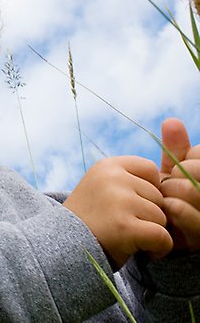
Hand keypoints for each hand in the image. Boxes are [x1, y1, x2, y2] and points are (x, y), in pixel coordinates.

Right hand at [64, 156, 171, 269]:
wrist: (62, 248)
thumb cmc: (89, 221)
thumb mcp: (101, 187)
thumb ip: (128, 181)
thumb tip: (169, 184)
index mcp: (107, 166)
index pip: (150, 169)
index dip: (146, 190)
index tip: (130, 205)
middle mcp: (113, 178)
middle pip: (158, 196)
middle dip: (148, 214)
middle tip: (124, 225)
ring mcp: (119, 201)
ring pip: (161, 217)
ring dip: (151, 231)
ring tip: (128, 237)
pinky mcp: (125, 227)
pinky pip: (163, 237)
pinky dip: (158, 249)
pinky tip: (142, 251)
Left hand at [160, 118, 199, 251]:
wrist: (162, 237)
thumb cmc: (170, 200)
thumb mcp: (173, 173)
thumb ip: (176, 150)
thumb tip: (171, 121)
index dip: (189, 160)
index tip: (179, 168)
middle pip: (197, 171)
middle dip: (178, 175)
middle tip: (166, 184)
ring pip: (193, 190)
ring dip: (171, 192)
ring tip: (164, 199)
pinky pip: (185, 213)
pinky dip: (171, 210)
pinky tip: (165, 211)